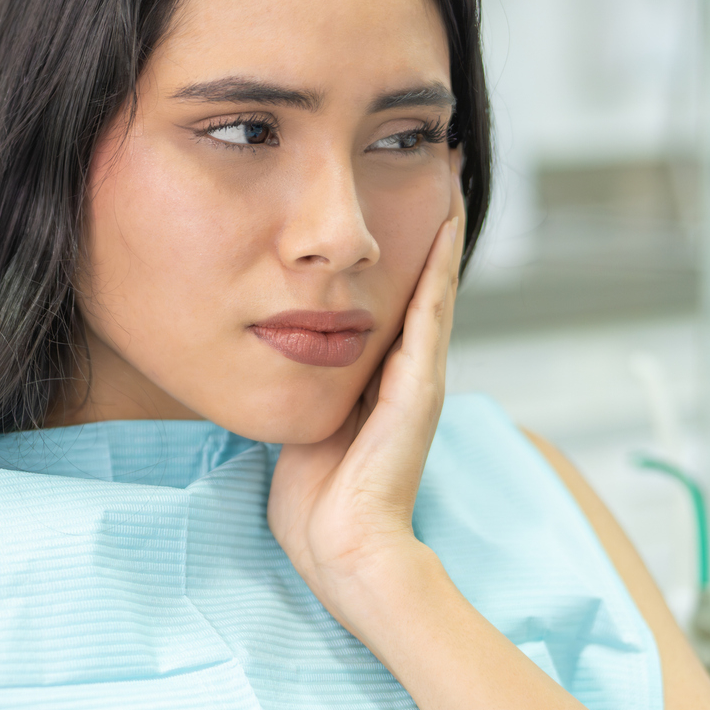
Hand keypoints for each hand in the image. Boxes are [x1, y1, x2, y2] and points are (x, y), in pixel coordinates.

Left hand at [266, 202, 462, 632]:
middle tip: (435, 162)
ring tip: (447, 176)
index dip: (392, 248)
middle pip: (419, 281)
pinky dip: (439, 270)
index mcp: (373, 376)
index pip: (385, 297)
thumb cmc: (313, 498)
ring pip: (432, 288)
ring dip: (441, 233)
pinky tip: (443, 229)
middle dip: (425, 226)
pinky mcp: (420, 389)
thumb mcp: (300, 419)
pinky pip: (431, 317)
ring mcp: (418, 378)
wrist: (342, 547)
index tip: (391, 191)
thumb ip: (295, 385)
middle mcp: (403, 370)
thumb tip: (262, 350)